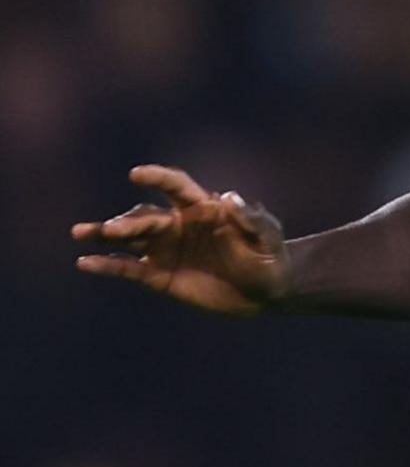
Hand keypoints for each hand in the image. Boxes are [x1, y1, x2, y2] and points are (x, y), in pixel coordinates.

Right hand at [71, 165, 289, 315]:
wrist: (265, 292)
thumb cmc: (270, 257)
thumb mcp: (268, 237)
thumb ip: (252, 219)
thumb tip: (230, 198)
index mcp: (202, 208)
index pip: (176, 186)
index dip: (158, 177)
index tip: (138, 174)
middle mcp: (178, 224)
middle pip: (146, 216)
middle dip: (128, 221)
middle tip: (112, 229)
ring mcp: (166, 249)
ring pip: (129, 238)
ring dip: (105, 234)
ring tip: (81, 233)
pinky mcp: (159, 275)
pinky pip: (127, 268)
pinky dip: (106, 265)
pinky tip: (85, 262)